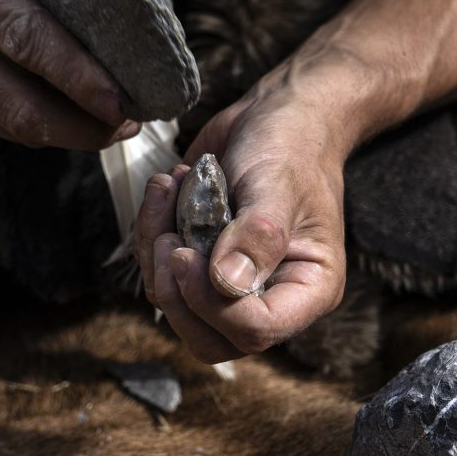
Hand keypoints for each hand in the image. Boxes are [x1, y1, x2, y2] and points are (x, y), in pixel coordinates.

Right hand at [0, 0, 139, 149]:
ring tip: (119, 126)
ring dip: (74, 135)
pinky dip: (50, 131)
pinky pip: (5, 130)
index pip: (23, 37)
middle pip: (19, 103)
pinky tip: (79, 117)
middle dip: (82, 125)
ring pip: (15, 128)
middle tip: (130, 123)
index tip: (119, 100)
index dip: (74, 74)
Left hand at [134, 77, 349, 362]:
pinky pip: (159, 272)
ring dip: (155, 251)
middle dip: (175, 294)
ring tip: (170, 189)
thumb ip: (255, 236)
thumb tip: (225, 283)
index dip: (212, 304)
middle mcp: (270, 296)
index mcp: (307, 289)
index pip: (256, 330)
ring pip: (175, 305)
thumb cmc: (291, 146)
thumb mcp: (276, 185)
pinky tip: (167, 188)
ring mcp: (231, 284)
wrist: (277, 115)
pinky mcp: (200, 263)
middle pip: (210, 340)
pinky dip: (149, 231)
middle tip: (166, 240)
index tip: (184, 253)